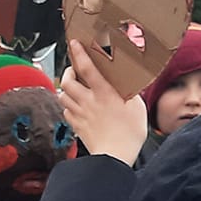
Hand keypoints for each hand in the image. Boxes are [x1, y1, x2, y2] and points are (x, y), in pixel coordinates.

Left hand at [59, 39, 145, 166]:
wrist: (115, 156)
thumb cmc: (130, 133)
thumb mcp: (137, 108)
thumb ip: (130, 94)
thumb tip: (127, 86)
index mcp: (104, 93)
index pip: (87, 68)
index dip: (79, 54)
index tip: (75, 44)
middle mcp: (88, 101)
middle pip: (67, 81)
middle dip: (68, 72)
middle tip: (74, 70)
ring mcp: (80, 114)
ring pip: (63, 96)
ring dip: (66, 89)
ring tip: (74, 87)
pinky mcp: (76, 126)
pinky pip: (66, 112)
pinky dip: (68, 107)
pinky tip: (75, 107)